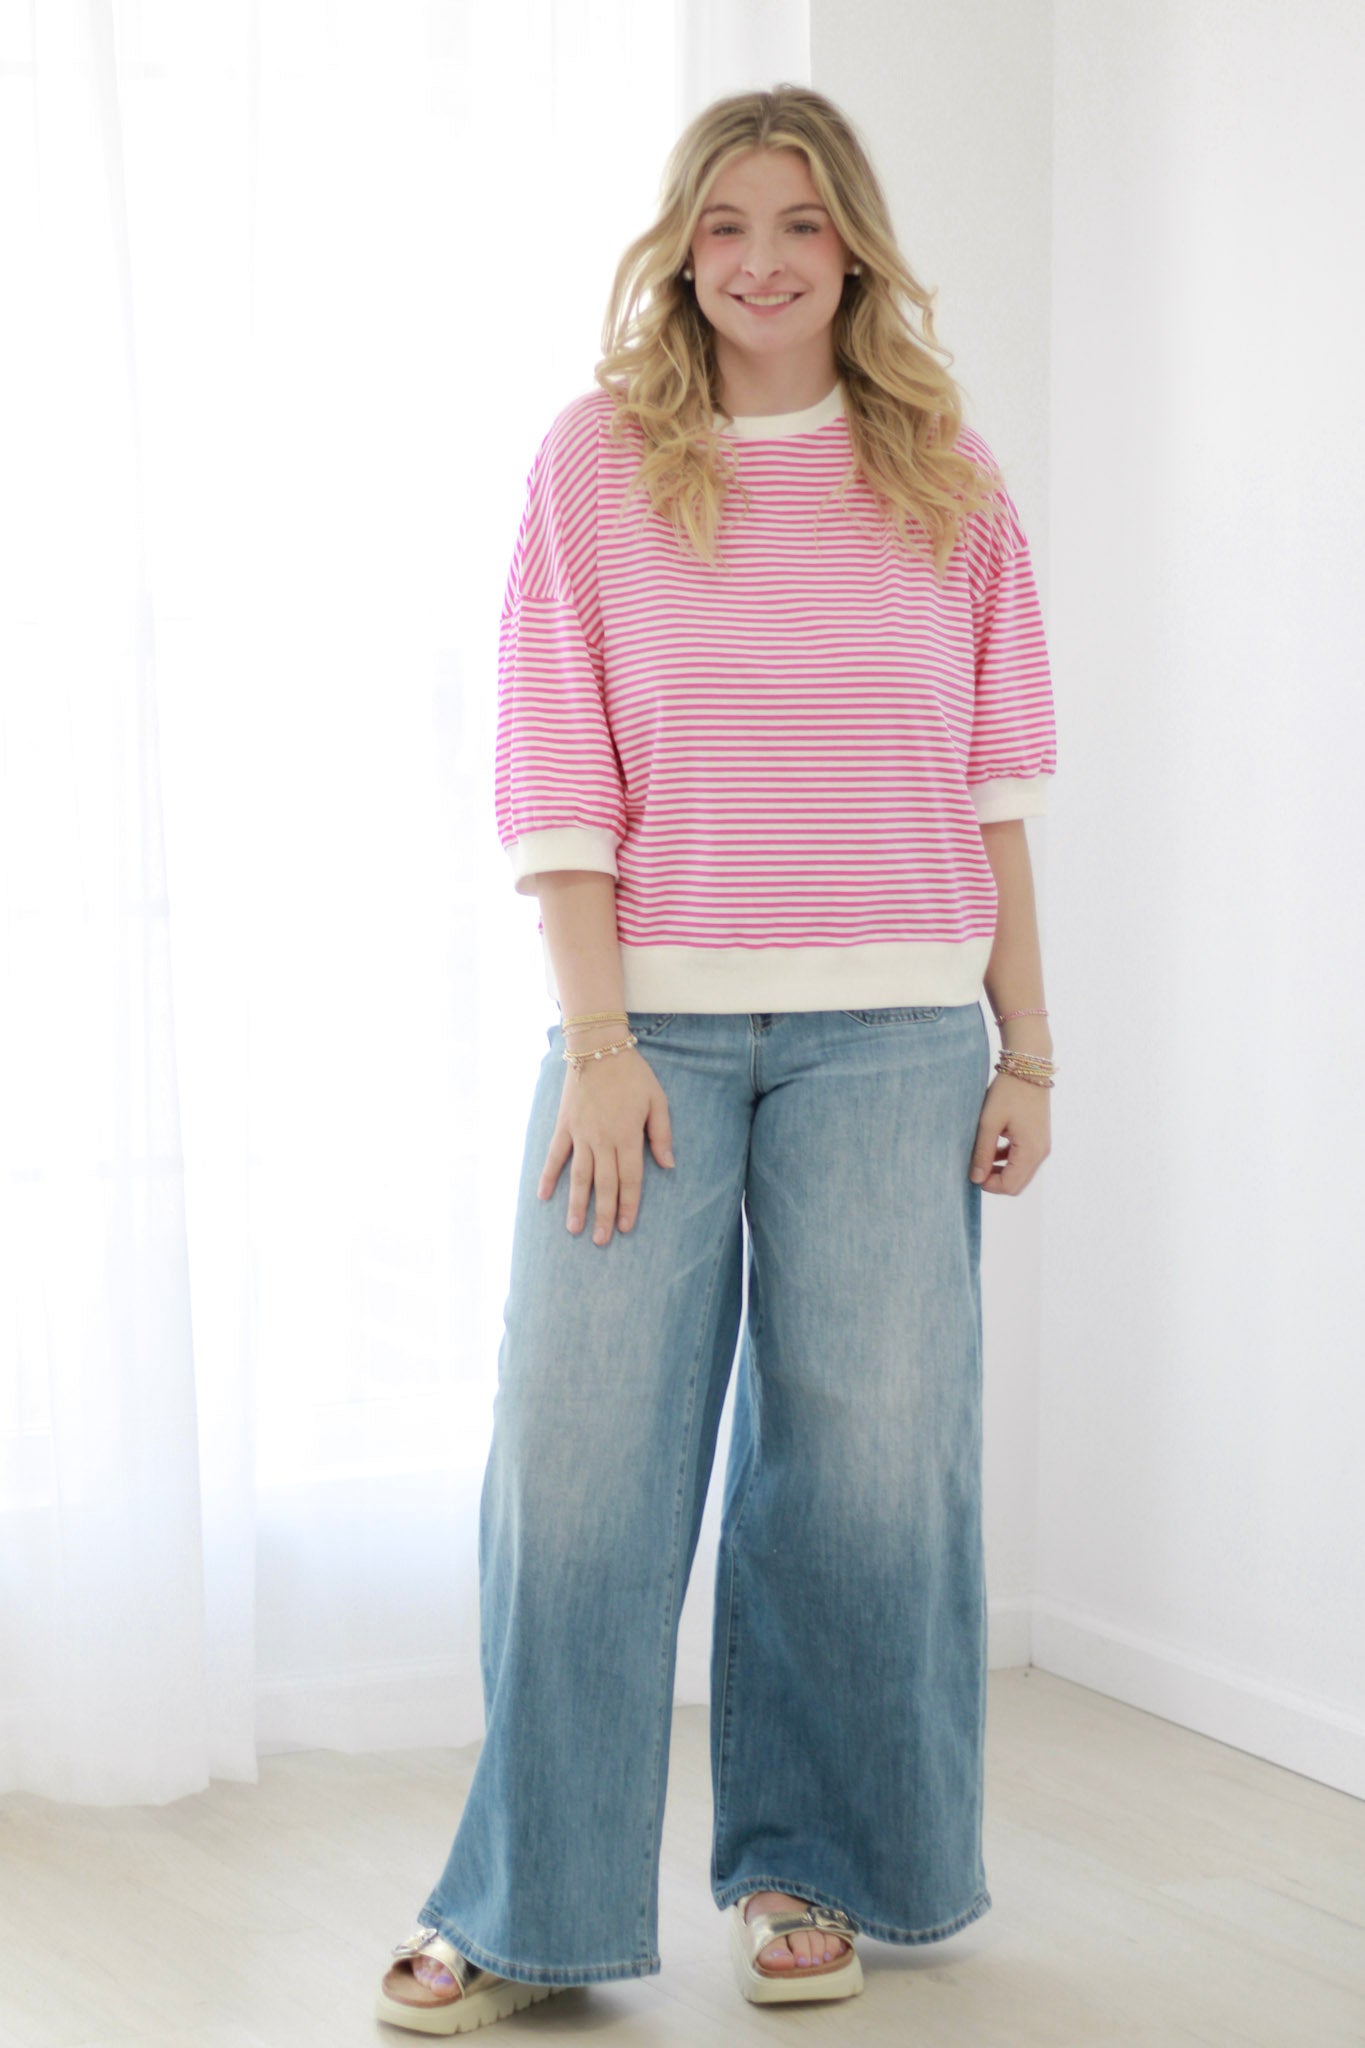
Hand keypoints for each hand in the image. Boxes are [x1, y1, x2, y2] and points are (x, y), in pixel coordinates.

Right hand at [537, 1045, 675, 1244]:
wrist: (597, 1047)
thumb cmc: (633, 1074)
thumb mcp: (657, 1100)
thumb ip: (662, 1134)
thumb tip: (668, 1165)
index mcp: (627, 1136)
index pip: (629, 1179)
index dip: (629, 1205)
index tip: (627, 1228)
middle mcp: (602, 1140)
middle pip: (604, 1184)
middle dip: (604, 1215)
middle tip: (601, 1241)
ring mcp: (580, 1134)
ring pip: (579, 1176)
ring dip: (577, 1204)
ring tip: (574, 1229)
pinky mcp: (565, 1126)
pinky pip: (555, 1155)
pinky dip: (548, 1176)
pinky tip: (542, 1196)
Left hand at [968, 1073, 1050, 1194]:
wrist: (1028, 1068)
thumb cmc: (1007, 1092)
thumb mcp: (989, 1123)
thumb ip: (983, 1153)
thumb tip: (976, 1178)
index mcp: (1030, 1151)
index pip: (1010, 1186)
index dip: (989, 1185)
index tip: (972, 1172)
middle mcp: (1041, 1153)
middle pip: (1017, 1184)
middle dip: (995, 1181)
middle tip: (976, 1165)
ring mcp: (1043, 1146)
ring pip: (1021, 1174)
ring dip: (1001, 1170)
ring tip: (982, 1154)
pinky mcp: (1040, 1139)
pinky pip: (1024, 1160)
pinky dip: (1008, 1160)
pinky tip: (993, 1146)